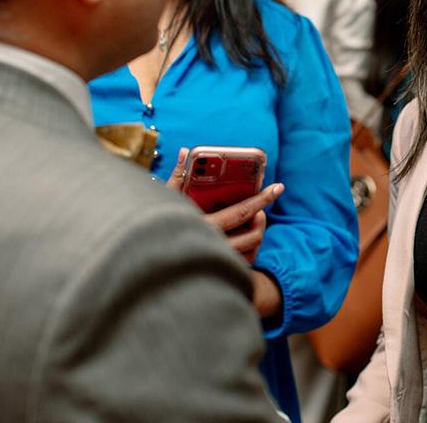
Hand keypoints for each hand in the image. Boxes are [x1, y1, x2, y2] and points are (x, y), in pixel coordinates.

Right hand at [165, 147, 284, 262]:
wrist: (147, 259)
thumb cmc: (156, 225)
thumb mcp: (165, 200)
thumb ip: (178, 176)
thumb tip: (185, 151)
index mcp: (202, 228)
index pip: (241, 212)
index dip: (262, 199)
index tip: (278, 187)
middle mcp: (212, 248)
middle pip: (254, 233)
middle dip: (262, 215)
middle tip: (261, 204)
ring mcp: (218, 263)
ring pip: (253, 247)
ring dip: (256, 230)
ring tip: (250, 217)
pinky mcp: (222, 274)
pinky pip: (247, 261)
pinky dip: (249, 247)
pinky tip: (242, 235)